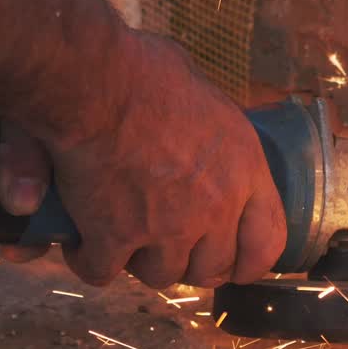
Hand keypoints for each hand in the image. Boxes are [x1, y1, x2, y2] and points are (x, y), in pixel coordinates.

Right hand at [38, 30, 285, 288]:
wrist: (94, 82)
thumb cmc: (144, 73)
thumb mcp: (206, 98)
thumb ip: (212, 135)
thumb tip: (202, 132)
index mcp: (244, 171)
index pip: (267, 241)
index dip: (248, 261)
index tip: (232, 264)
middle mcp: (214, 207)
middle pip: (210, 268)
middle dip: (186, 263)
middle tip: (163, 247)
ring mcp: (168, 228)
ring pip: (160, 276)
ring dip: (139, 263)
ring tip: (121, 241)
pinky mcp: (117, 237)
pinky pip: (103, 271)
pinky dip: (88, 261)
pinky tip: (80, 244)